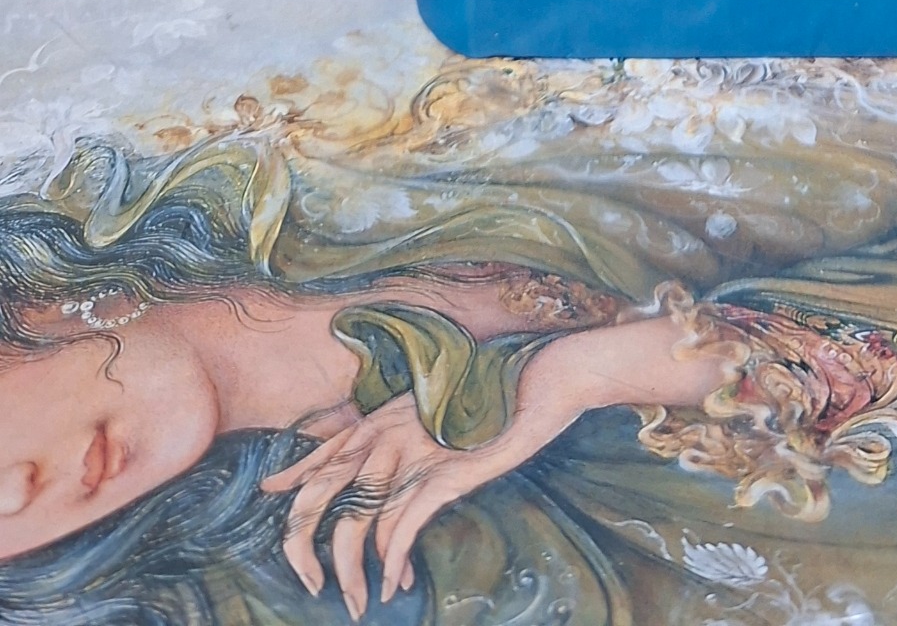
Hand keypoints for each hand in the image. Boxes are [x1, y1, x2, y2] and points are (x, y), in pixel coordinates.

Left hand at [260, 320, 728, 612]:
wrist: (543, 379)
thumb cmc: (497, 393)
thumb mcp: (440, 406)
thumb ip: (408, 427)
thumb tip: (387, 447)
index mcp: (384, 414)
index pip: (323, 448)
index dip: (292, 474)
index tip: (268, 492)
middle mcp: (387, 432)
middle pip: (319, 493)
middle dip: (302, 545)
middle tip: (309, 581)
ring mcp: (412, 454)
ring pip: (356, 526)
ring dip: (350, 573)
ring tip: (359, 601)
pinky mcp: (441, 477)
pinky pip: (400, 532)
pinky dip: (392, 564)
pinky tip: (397, 583)